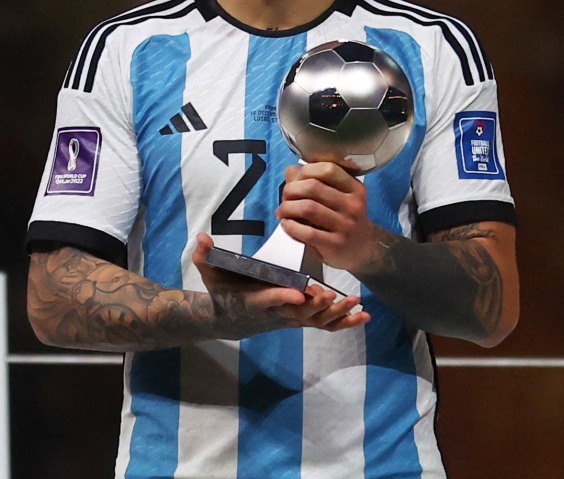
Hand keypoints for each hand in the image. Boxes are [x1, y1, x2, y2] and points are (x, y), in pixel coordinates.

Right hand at [193, 233, 369, 333]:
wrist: (228, 318)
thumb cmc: (220, 291)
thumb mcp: (209, 274)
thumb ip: (205, 257)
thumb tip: (200, 238)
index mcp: (253, 301)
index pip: (268, 300)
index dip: (281, 297)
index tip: (296, 292)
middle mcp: (274, 314)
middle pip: (297, 313)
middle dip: (315, 306)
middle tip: (331, 295)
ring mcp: (289, 319)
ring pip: (314, 321)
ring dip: (335, 314)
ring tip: (356, 303)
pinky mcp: (299, 320)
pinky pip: (324, 325)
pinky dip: (343, 322)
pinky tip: (363, 316)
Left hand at [275, 162, 380, 273]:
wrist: (362, 249)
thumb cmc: (345, 218)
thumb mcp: (341, 196)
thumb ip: (318, 180)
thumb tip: (291, 170)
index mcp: (355, 188)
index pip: (328, 169)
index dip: (306, 170)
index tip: (297, 178)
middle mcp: (353, 205)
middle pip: (313, 187)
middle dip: (291, 190)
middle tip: (285, 197)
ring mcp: (345, 226)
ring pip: (308, 208)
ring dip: (287, 207)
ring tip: (282, 212)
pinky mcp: (335, 244)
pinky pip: (307, 232)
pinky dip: (291, 226)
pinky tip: (286, 224)